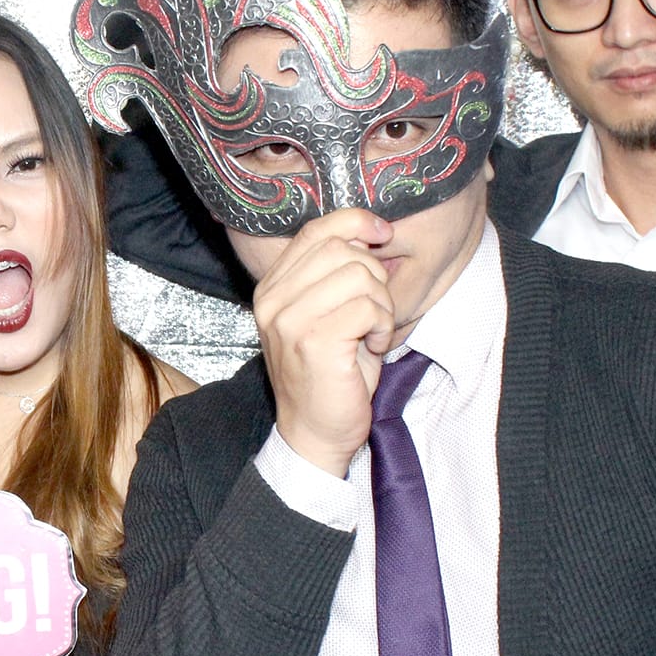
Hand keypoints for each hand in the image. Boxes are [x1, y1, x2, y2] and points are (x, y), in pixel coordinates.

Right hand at [251, 209, 395, 474]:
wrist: (315, 433)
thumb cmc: (330, 374)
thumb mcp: (325, 314)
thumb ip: (334, 272)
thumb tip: (369, 228)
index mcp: (272, 287)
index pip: (316, 230)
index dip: (356, 222)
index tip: (384, 235)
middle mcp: (272, 299)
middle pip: (342, 249)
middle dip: (375, 275)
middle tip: (374, 311)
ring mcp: (289, 320)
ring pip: (359, 276)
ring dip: (381, 304)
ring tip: (372, 331)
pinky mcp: (313, 341)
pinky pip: (368, 307)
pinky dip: (382, 325)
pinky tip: (372, 345)